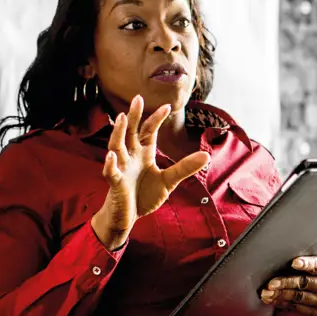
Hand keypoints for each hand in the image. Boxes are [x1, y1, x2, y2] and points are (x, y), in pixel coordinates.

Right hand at [91, 95, 210, 250]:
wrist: (127, 216)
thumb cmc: (144, 195)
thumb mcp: (169, 181)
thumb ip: (184, 167)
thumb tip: (206, 155)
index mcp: (143, 153)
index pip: (148, 131)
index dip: (156, 119)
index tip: (167, 106)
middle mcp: (130, 157)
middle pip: (130, 132)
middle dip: (133, 116)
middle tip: (137, 98)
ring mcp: (121, 168)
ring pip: (116, 147)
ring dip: (118, 132)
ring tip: (120, 118)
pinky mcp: (115, 184)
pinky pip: (111, 172)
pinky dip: (110, 164)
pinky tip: (111, 156)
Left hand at [261, 256, 316, 315]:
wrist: (312, 296)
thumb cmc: (306, 275)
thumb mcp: (305, 267)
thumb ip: (297, 264)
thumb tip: (276, 261)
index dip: (306, 264)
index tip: (293, 263)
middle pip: (305, 282)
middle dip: (286, 282)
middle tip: (271, 283)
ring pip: (298, 296)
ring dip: (279, 294)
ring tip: (266, 292)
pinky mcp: (315, 314)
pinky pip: (295, 307)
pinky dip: (280, 303)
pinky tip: (271, 299)